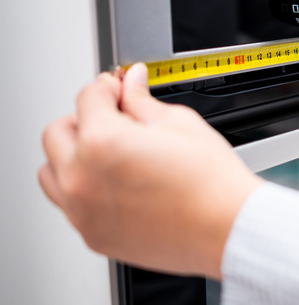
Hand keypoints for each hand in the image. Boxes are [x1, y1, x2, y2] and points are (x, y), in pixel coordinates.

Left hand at [39, 63, 262, 278]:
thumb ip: (142, 101)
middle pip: (58, 132)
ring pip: (53, 171)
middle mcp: (81, 177)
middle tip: (115, 119)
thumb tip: (132, 84)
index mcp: (102, 141)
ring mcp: (82, 210)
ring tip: (108, 154)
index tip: (120, 88)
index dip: (109, 86)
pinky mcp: (92, 234)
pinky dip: (83, 188)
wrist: (226, 227)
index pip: (88, 97)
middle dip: (85, 119)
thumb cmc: (210, 182)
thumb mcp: (179, 123)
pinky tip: (116, 183)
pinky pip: (70, 204)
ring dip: (73, 156)